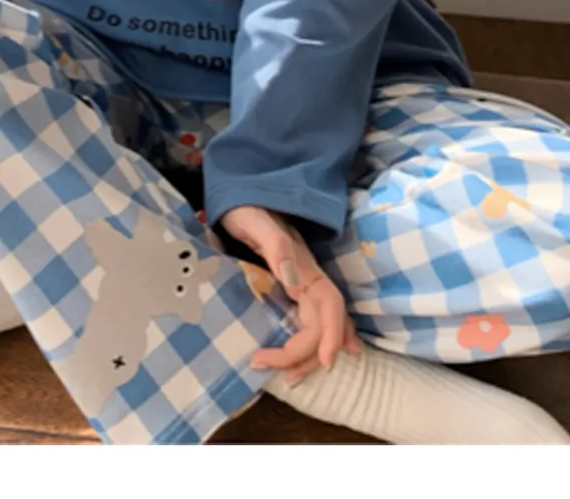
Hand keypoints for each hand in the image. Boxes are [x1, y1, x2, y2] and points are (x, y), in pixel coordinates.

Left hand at [221, 204, 360, 384]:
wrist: (239, 194)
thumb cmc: (244, 206)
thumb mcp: (254, 221)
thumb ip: (275, 247)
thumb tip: (294, 281)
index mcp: (304, 264)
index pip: (328, 306)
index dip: (330, 335)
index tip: (322, 362)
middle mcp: (307, 276)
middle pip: (325, 322)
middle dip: (310, 353)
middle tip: (279, 373)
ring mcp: (301, 281)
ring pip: (319, 324)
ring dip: (310, 353)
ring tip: (289, 376)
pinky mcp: (289, 285)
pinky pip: (307, 319)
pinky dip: (311, 342)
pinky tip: (311, 357)